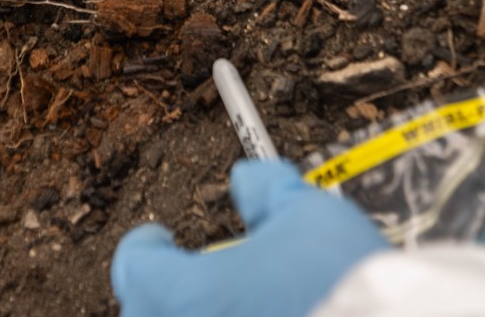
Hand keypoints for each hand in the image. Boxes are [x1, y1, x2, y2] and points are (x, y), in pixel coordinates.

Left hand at [112, 160, 388, 316]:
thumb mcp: (310, 217)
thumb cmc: (349, 288)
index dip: (146, 249)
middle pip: (146, 314)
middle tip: (198, 279)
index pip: (136, 269)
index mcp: (185, 295)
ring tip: (232, 305)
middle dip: (162, 295)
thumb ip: (269, 192)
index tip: (160, 239)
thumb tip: (251, 181)